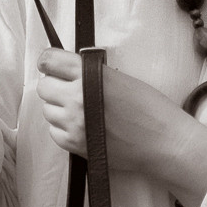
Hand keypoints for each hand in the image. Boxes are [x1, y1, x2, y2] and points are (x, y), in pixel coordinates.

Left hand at [33, 51, 206, 201]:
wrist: (163, 142)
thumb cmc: (150, 108)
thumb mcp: (121, 78)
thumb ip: (90, 73)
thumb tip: (66, 72)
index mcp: (90, 76)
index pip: (49, 61)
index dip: (48, 62)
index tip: (51, 65)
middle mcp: (77, 99)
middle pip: (43, 87)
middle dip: (54, 86)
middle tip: (69, 90)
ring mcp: (74, 124)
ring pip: (47, 111)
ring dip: (59, 109)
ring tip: (81, 111)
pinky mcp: (75, 145)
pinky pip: (54, 133)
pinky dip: (63, 129)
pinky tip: (83, 127)